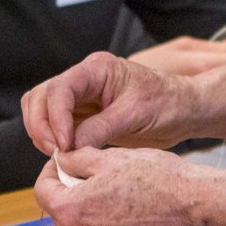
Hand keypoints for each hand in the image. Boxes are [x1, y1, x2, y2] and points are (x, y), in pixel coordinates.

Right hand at [21, 52, 198, 156]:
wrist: (184, 111)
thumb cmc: (168, 104)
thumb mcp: (136, 116)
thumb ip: (101, 128)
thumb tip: (70, 147)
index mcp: (97, 69)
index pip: (60, 89)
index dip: (56, 118)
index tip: (65, 144)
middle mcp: (83, 80)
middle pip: (41, 97)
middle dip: (41, 125)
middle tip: (55, 152)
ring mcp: (80, 98)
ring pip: (41, 110)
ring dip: (42, 133)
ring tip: (59, 155)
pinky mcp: (82, 116)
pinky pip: (55, 126)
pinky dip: (53, 140)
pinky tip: (66, 156)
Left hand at [34, 148, 208, 225]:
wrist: (195, 205)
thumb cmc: (155, 178)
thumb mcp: (109, 158)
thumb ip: (76, 160)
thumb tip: (61, 161)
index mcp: (73, 212)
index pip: (42, 192)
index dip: (49, 173)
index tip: (62, 164)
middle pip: (65, 213)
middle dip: (73, 194)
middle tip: (95, 176)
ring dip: (95, 213)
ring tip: (122, 195)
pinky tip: (136, 214)